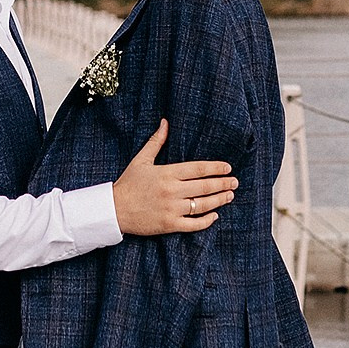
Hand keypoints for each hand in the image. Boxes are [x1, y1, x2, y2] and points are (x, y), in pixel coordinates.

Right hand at [112, 121, 237, 236]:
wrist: (113, 210)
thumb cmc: (128, 184)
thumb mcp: (141, 160)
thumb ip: (156, 141)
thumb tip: (165, 122)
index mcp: (167, 173)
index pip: (199, 169)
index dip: (216, 168)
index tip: (228, 168)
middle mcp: (172, 190)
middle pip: (205, 187)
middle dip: (223, 184)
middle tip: (235, 182)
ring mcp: (172, 209)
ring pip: (203, 205)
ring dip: (219, 200)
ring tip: (229, 196)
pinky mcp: (169, 225)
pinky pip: (194, 224)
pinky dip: (207, 221)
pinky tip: (215, 215)